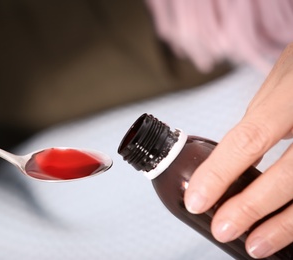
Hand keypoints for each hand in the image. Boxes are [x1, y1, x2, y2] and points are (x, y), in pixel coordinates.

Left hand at [184, 43, 292, 258]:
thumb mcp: (278, 84)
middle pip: (288, 174)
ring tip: (256, 244)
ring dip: (283, 225)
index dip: (220, 173)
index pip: (250, 139)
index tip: (196, 200)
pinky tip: (285, 228)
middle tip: (223, 229)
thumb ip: (257, 119)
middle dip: (252, 207)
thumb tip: (232, 158)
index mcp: (292, 97)